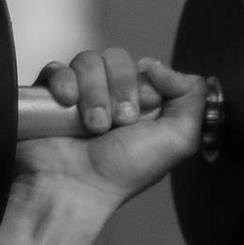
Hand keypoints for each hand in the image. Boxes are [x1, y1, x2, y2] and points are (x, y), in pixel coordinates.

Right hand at [16, 48, 208, 211]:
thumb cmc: (123, 172)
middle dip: (119, 90)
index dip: (146, 84)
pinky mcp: (50, 95)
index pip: (148, 67)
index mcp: (145, 106)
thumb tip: (164, 67)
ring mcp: (80, 94)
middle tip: (118, 122)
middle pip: (117, 58)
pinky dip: (64, 82)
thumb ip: (192, 98)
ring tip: (93, 126)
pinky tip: (67, 104)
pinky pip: (57, 68)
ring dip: (94, 94)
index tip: (143, 110)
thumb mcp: (179, 140)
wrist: (75, 186)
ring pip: (88, 61)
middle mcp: (112, 97)